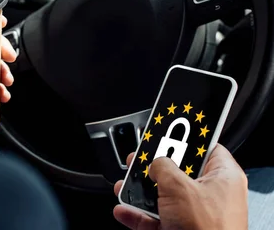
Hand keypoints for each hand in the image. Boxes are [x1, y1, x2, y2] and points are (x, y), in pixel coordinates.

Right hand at [113, 144, 247, 229]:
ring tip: (125, 185)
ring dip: (140, 192)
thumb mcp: (178, 186)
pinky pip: (154, 218)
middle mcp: (211, 196)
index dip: (185, 137)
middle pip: (178, 171)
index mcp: (223, 178)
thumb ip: (162, 166)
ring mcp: (195, 216)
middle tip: (139, 160)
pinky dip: (137, 214)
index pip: (206, 147)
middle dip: (154, 167)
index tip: (166, 131)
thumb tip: (154, 163)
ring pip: (163, 196)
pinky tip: (124, 210)